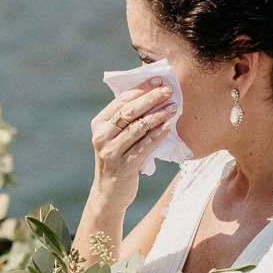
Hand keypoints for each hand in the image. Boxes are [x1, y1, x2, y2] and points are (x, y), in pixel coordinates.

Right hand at [90, 81, 179, 207]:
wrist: (109, 192)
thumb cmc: (118, 158)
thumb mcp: (116, 136)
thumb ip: (127, 118)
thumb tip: (153, 93)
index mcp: (99, 123)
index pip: (122, 100)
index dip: (142, 88)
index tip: (159, 80)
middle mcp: (101, 136)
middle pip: (130, 111)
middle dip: (151, 98)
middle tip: (170, 90)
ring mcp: (111, 152)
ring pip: (138, 128)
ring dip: (158, 116)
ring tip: (174, 108)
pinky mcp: (123, 166)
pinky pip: (144, 146)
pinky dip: (157, 135)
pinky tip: (168, 127)